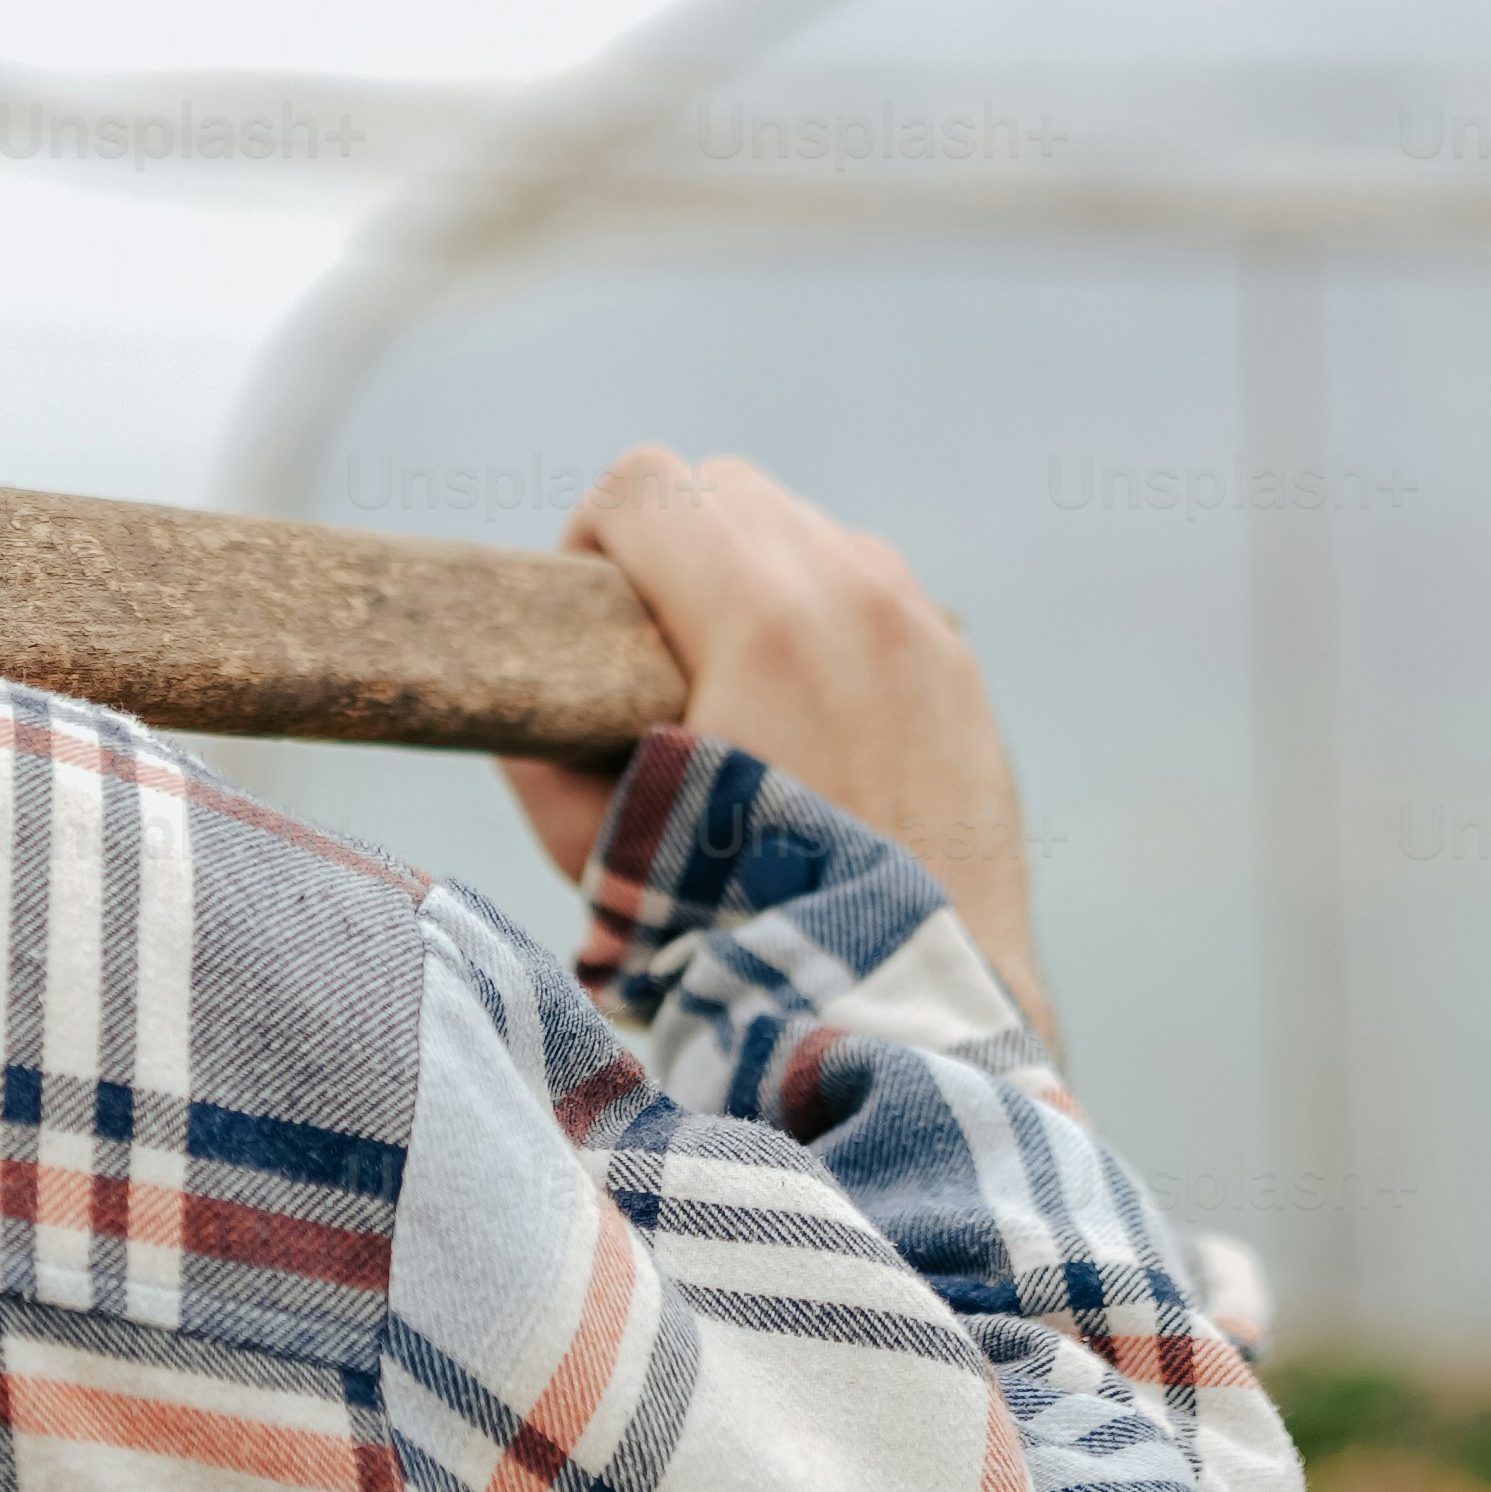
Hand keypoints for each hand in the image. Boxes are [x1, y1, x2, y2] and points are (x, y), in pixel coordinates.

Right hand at [499, 444, 1056, 1049]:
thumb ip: (539, 756)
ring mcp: (924, 625)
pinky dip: (829, 620)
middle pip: (729, 490)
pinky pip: (877, 592)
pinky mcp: (962, 667)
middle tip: (645, 647)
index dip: (587, 537)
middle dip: (673, 549)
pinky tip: (811, 710)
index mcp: (763, 618)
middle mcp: (856, 595)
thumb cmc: (743, 935)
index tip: (582, 611)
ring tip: (731, 680)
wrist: (903, 1004)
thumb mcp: (599, 851)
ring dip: (757, 576)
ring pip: (811, 532)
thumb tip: (528, 711)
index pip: (645, 487)